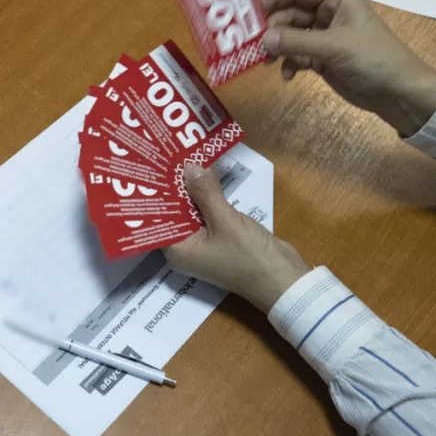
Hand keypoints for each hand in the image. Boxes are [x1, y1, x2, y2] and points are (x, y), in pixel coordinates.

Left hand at [164, 164, 309, 312]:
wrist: (283, 279)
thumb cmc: (249, 255)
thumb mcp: (225, 220)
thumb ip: (204, 193)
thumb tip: (187, 168)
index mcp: (177, 251)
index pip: (156, 219)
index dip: (155, 194)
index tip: (152, 168)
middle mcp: (185, 249)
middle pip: (173, 214)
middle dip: (174, 188)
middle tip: (167, 156)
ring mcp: (203, 245)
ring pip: (191, 213)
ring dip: (192, 191)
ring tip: (184, 159)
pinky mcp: (219, 239)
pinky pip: (207, 215)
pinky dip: (207, 199)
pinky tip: (207, 176)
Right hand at [260, 0, 435, 136]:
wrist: (398, 92)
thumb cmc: (373, 58)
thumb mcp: (334, 47)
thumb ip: (297, 42)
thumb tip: (262, 40)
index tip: (250, 12)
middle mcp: (329, 14)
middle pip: (290, 13)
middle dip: (272, 27)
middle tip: (253, 43)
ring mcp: (325, 37)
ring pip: (291, 36)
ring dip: (277, 47)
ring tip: (266, 62)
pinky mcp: (323, 59)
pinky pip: (297, 55)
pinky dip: (289, 64)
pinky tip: (288, 76)